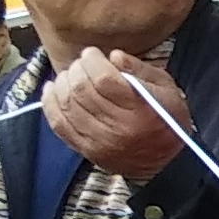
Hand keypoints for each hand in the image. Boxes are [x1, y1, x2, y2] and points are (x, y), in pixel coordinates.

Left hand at [44, 51, 190, 180]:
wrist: (167, 164)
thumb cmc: (168, 120)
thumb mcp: (167, 89)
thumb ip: (140, 69)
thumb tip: (113, 56)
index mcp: (140, 109)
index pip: (103, 79)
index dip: (92, 61)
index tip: (93, 54)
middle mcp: (117, 127)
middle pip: (81, 90)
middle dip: (77, 69)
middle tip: (82, 64)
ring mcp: (99, 141)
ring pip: (67, 105)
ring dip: (63, 83)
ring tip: (71, 75)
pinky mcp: (86, 150)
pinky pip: (59, 124)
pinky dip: (50, 104)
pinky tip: (52, 90)